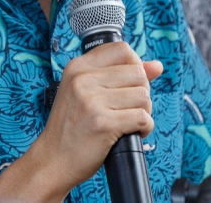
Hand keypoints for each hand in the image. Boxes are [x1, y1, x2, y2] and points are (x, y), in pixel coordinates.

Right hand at [0, 42, 162, 201]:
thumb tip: (157, 66)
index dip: (135, 66)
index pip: (122, 50)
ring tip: (127, 121)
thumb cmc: (70, 127)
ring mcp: (92, 101)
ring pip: (143, 96)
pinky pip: (143, 118)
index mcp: (78, 67)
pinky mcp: (103, 123)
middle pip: (138, 73)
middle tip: (128, 108)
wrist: (52, 159)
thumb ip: (119, 74)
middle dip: (141, 92)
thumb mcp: (84, 92)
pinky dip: (144, 128)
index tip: (129, 84)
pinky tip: (131, 132)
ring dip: (143, 111)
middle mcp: (83, 80)